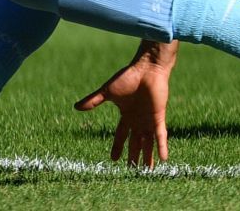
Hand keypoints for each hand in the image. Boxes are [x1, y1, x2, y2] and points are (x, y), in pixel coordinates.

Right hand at [76, 40, 176, 168]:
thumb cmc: (129, 77)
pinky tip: (163, 158)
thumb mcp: (108, 92)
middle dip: (134, 157)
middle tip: (133, 171)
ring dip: (148, 156)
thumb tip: (76, 107)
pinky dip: (162, 146)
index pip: (121, 136)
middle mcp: (138, 120)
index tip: (113, 160)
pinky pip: (160, 135)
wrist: (147, 68)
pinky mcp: (158, 116)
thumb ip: (94, 101)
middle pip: (136, 143)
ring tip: (148, 171)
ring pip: (148, 143)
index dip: (117, 147)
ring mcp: (149, 119)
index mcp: (126, 115)